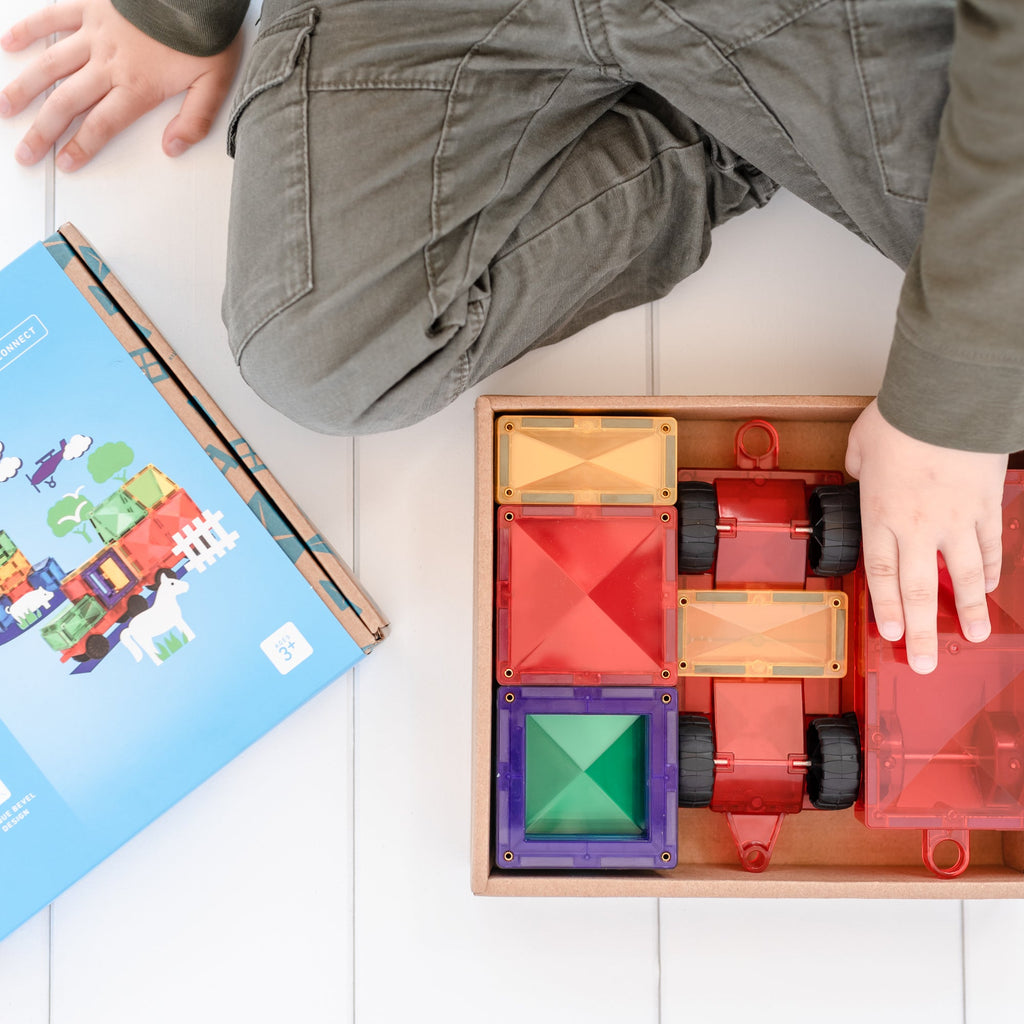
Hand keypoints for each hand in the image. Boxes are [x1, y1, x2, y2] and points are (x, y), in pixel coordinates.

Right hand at [1, 0, 241, 169]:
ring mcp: (96, 33)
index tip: (64, 162)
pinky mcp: (92, 6)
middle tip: (25, 152)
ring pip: (52, 65)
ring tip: (5, 107)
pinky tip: (10, 44)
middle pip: (68, 102)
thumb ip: (194, 120)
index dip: (80, 146)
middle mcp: (110, 62)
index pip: (102, 125)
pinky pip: (54, 18)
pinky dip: (30, 30)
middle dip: (43, 131)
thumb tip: (173, 148)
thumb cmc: (205, 32)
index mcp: (138, 85)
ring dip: (25, 88)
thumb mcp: (215, 84)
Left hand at [845, 400, 1007, 673]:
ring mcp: (956, 519)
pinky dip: (990, 569)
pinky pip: (990, 546)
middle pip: (918, 589)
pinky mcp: (986, 507)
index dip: (886, 608)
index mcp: (880, 514)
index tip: (891, 635)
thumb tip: (860, 473)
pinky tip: (990, 588)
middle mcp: (918, 525)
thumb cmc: (901, 418)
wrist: (947, 400)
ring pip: (962, 576)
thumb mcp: (860, 445)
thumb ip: (858, 468)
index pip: (880, 573)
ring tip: (972, 636)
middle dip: (922, 631)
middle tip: (926, 663)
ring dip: (966, 609)